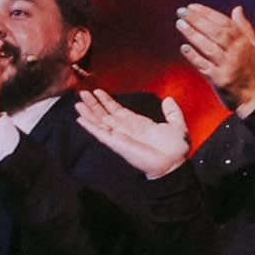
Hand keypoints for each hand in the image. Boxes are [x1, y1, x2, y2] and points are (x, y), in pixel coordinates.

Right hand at [74, 88, 190, 178]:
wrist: (172, 164)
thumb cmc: (174, 149)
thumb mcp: (176, 125)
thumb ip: (172, 112)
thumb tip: (169, 99)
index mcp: (137, 123)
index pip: (117, 109)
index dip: (107, 100)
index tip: (98, 91)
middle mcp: (125, 129)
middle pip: (104, 114)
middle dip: (93, 103)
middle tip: (83, 93)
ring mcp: (119, 136)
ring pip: (99, 121)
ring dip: (88, 112)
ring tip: (78, 103)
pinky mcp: (116, 143)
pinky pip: (100, 133)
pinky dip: (90, 126)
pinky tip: (81, 119)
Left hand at [176, 3, 254, 113]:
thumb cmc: (252, 70)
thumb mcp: (253, 47)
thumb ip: (244, 27)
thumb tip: (237, 9)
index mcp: (245, 43)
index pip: (225, 23)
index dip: (208, 13)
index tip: (192, 6)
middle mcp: (237, 53)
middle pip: (217, 33)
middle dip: (198, 20)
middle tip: (182, 11)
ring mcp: (228, 66)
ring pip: (209, 47)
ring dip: (193, 34)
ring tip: (180, 23)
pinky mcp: (219, 79)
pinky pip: (204, 66)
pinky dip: (193, 56)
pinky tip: (183, 47)